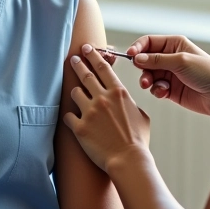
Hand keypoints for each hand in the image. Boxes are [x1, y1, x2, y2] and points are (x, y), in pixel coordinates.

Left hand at [63, 44, 150, 173]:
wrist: (128, 160)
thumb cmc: (138, 140)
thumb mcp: (141, 115)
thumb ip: (130, 104)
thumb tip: (125, 101)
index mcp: (118, 93)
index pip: (103, 67)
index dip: (93, 55)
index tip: (86, 48)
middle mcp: (102, 98)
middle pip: (85, 75)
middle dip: (78, 64)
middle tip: (73, 59)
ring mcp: (89, 112)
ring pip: (75, 93)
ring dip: (76, 93)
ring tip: (77, 95)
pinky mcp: (79, 127)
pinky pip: (68, 116)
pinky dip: (71, 117)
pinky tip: (73, 120)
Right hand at [127, 34, 209, 119]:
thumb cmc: (208, 72)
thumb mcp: (180, 61)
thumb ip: (157, 60)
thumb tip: (137, 58)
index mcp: (174, 44)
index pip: (149, 42)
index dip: (138, 48)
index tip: (130, 56)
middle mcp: (171, 58)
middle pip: (146, 60)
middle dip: (142, 68)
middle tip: (144, 77)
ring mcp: (170, 74)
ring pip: (149, 75)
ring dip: (147, 80)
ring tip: (151, 85)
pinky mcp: (171, 90)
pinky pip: (156, 88)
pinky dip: (156, 90)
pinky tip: (164, 92)